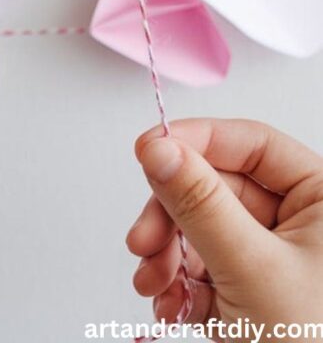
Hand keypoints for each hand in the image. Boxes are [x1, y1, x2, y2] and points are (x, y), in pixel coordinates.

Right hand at [128, 119, 322, 333]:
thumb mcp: (250, 269)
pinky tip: (169, 305)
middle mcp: (301, 221)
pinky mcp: (251, 291)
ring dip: (167, 254)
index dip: (197, 141)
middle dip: (171, 216)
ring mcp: (274, 257)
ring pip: (201, 226)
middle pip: (216, 186)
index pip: (251, 143)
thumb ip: (200, 203)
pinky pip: (202, 265)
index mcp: (322, 199)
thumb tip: (158, 147)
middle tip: (142, 242)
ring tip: (154, 285)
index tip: (148, 150)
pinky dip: (178, 283)